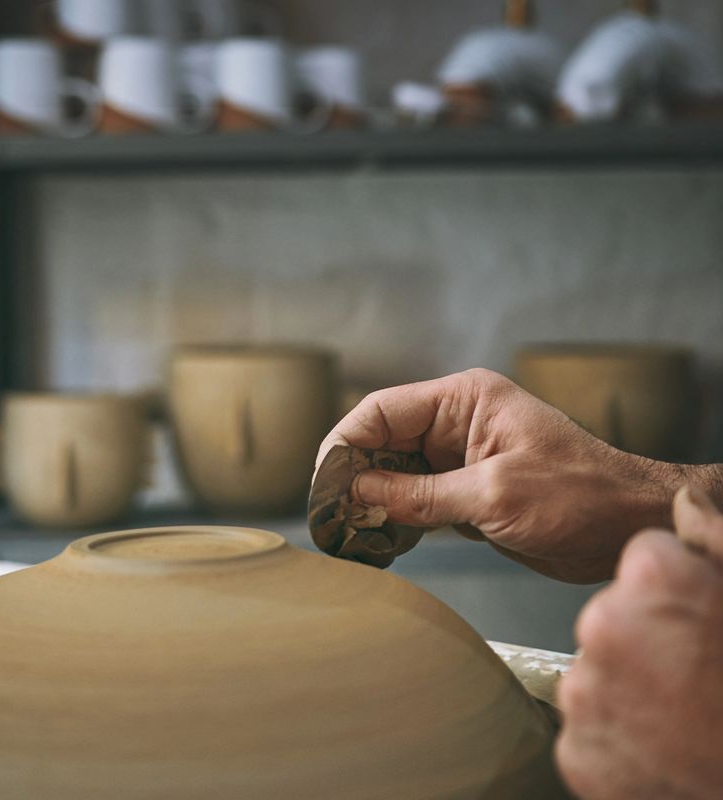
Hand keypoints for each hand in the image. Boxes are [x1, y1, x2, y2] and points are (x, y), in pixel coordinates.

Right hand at [318, 369, 691, 582]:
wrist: (629, 527)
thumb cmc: (581, 496)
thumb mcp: (494, 494)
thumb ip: (420, 494)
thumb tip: (357, 492)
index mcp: (463, 400)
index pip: (382, 410)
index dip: (345, 444)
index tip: (324, 484)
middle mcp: (456, 423)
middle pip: (382, 441)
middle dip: (353, 477)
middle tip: (331, 518)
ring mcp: (459, 457)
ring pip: (394, 471)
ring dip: (370, 500)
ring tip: (348, 534)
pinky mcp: (465, 490)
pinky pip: (415, 497)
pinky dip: (394, 517)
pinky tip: (379, 541)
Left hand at [556, 487, 722, 798]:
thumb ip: (712, 538)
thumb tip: (685, 497)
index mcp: (651, 579)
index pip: (642, 561)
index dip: (673, 588)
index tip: (695, 617)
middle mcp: (604, 625)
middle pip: (611, 617)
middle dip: (644, 638)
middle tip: (690, 674)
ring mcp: (586, 691)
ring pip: (597, 674)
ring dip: (629, 690)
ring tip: (679, 714)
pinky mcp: (577, 750)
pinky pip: (589, 729)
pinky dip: (617, 739)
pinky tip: (659, 746)